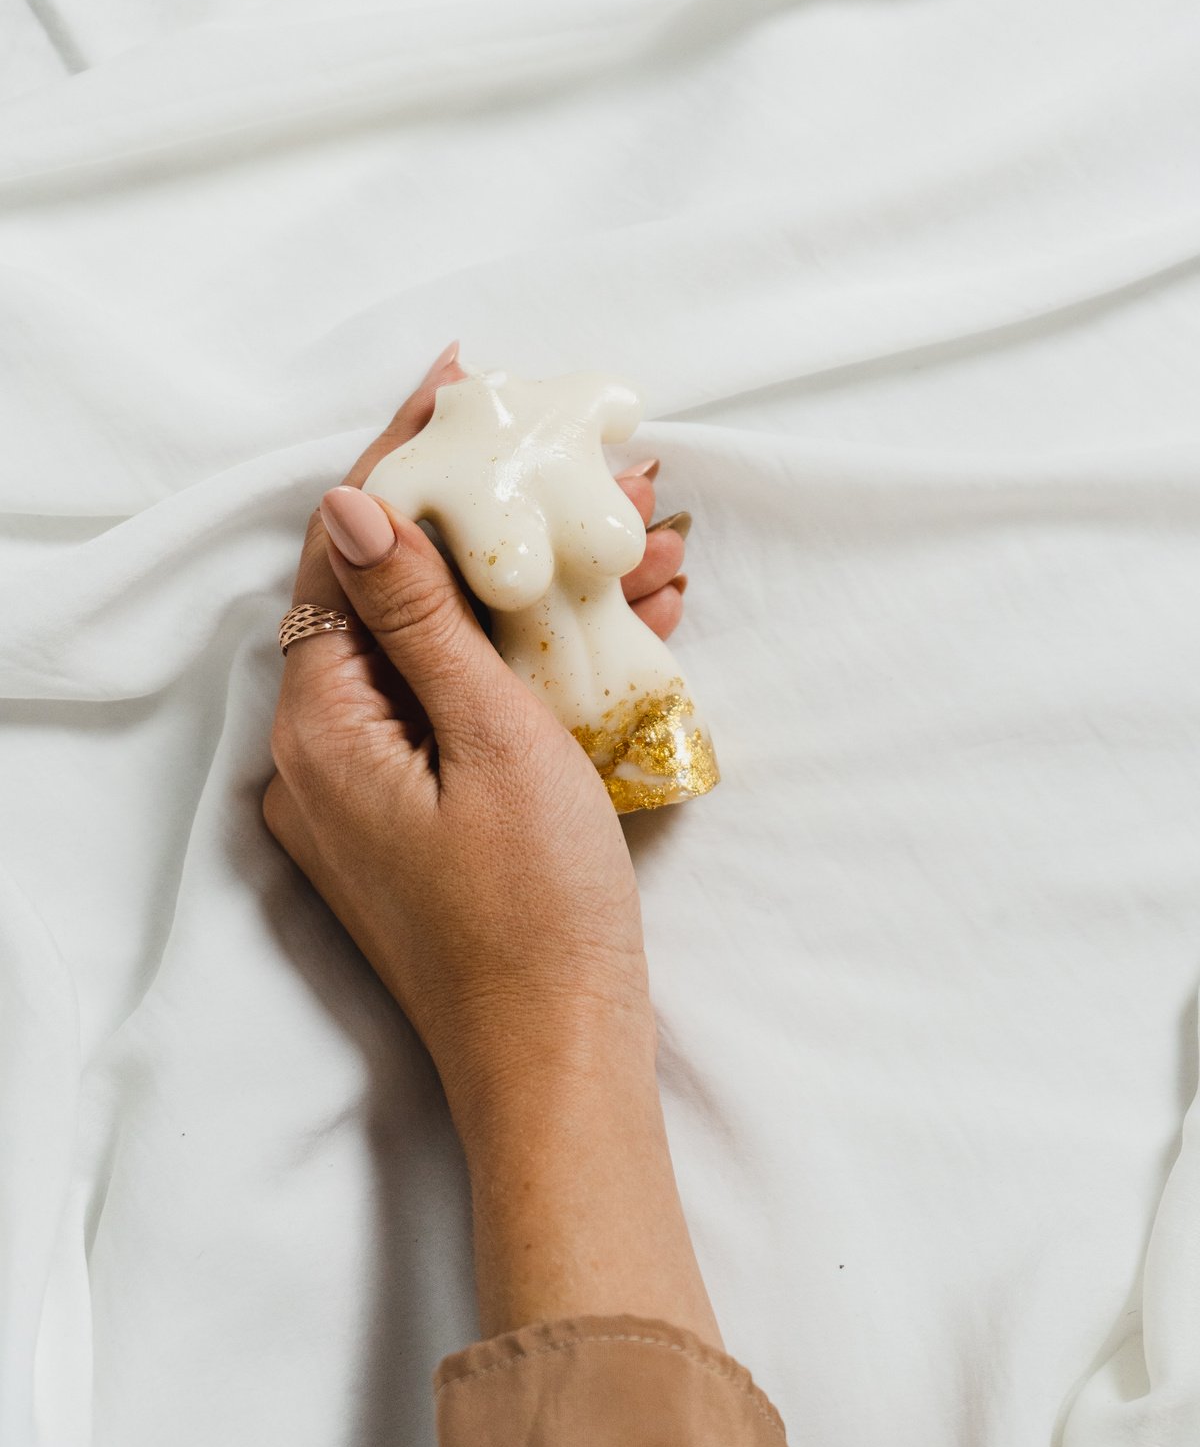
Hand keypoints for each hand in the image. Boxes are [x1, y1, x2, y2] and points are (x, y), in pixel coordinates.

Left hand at [263, 343, 689, 1133]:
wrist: (563, 1065)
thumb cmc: (538, 914)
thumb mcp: (494, 741)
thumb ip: (424, 622)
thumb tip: (358, 508)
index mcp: (322, 731)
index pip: (347, 553)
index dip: (405, 458)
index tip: (459, 382)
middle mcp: (327, 755)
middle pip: (410, 598)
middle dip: (510, 525)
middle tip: (598, 470)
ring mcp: (376, 789)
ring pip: (456, 651)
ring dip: (548, 593)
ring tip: (651, 538)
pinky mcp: (424, 815)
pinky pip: (474, 709)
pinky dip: (541, 664)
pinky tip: (635, 620)